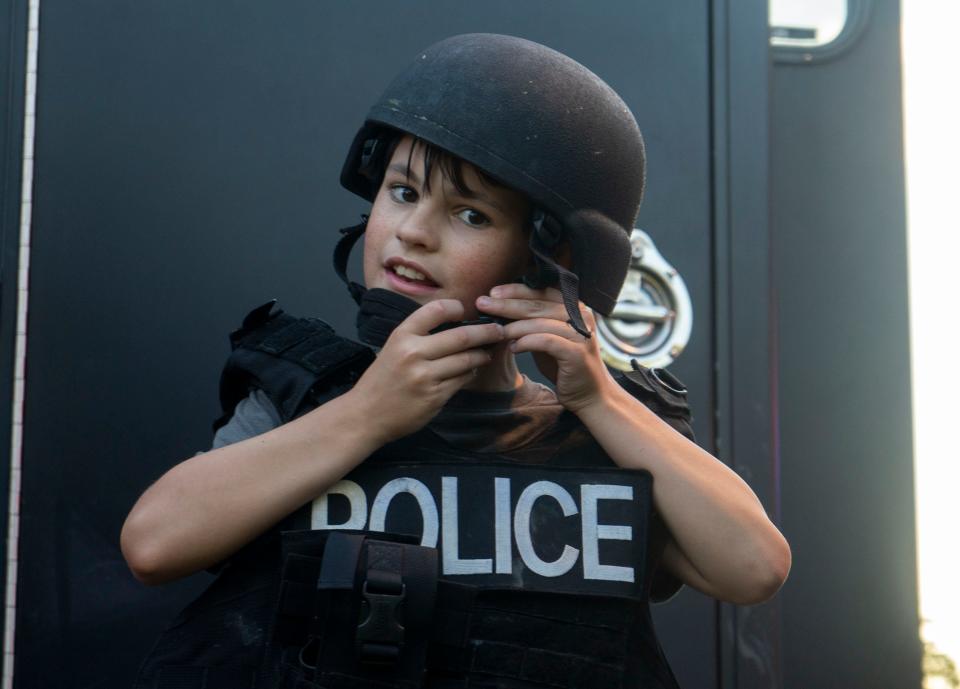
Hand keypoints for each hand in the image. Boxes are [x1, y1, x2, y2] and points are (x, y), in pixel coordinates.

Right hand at [349, 299, 504, 444]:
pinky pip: (462, 380)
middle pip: (461, 336)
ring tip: (486, 352)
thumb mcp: (393, 347)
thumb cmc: (382, 379)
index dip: (458, 308)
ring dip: (482, 355)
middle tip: (499, 330)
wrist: (366, 414)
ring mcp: (425, 376)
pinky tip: (471, 370)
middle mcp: (413, 353)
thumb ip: (420, 335)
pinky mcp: (435, 397)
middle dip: (486, 332)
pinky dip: (470, 373)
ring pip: (467, 360)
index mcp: (402, 335)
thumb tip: (458, 322)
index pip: (437, 309)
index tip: (467, 311)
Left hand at [476, 284, 614, 413]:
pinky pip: (546, 341)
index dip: (515, 290)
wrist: (590, 394)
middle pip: (537, 304)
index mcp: (573, 307)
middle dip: (506, 304)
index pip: (541, 291)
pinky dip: (527, 342)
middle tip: (482, 303)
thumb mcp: (546, 338)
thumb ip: (531, 323)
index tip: (492, 293)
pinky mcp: (577, 352)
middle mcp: (580, 316)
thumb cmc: (564, 365)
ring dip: (513, 325)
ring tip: (494, 330)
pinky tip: (513, 348)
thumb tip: (500, 310)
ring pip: (540, 321)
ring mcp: (580, 333)